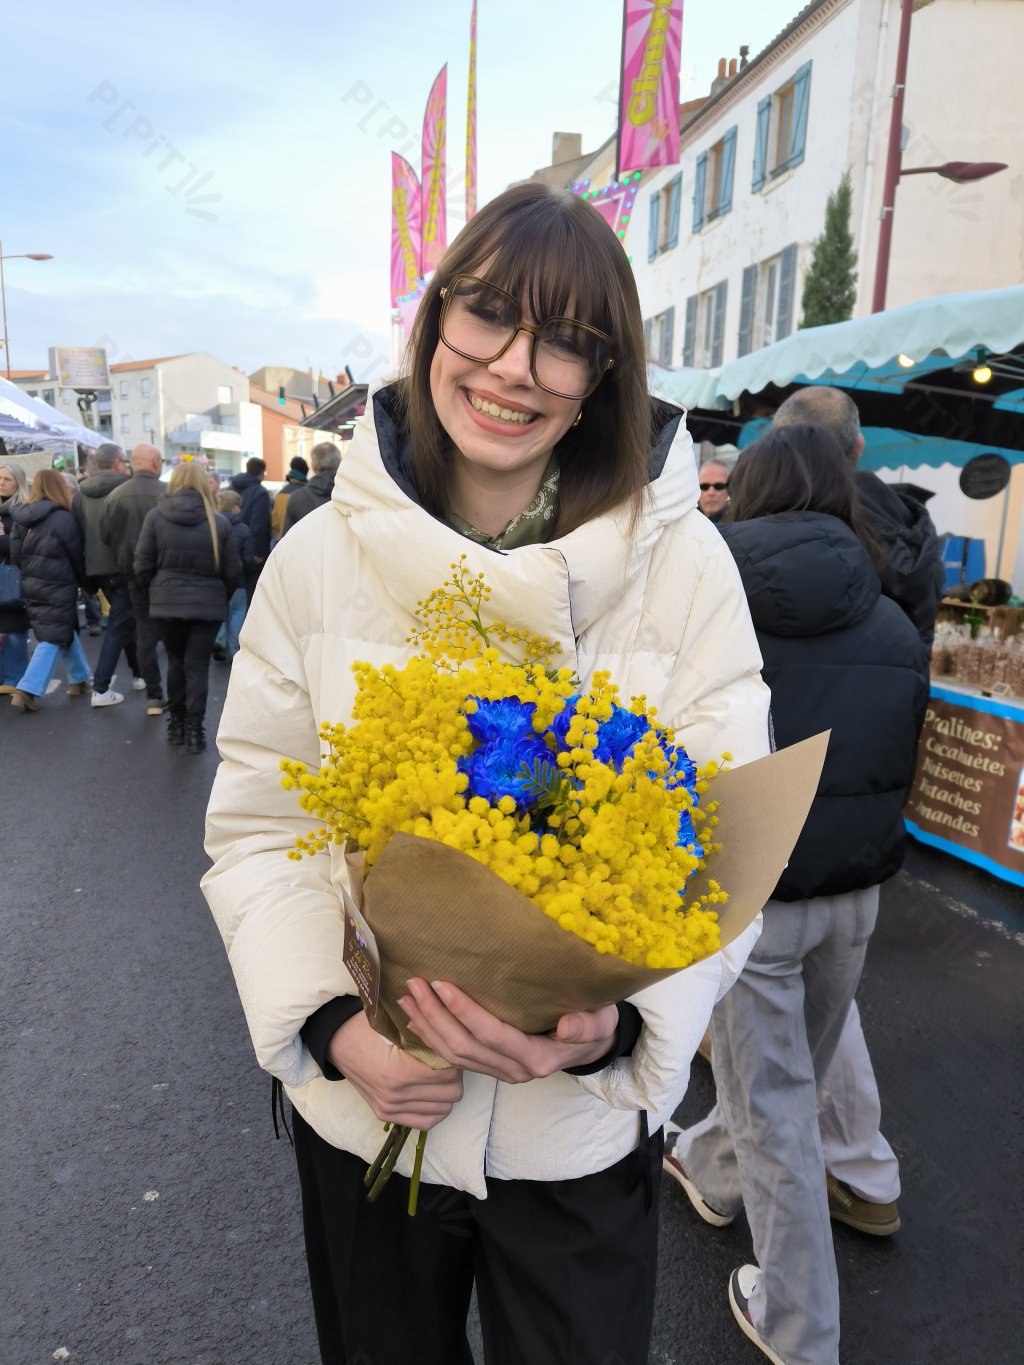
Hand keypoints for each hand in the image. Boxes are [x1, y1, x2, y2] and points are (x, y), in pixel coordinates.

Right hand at [326, 1010, 462, 1129]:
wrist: (338, 1041)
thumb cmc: (369, 1026)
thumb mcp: (398, 1024)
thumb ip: (427, 1034)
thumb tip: (455, 1035)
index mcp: (399, 1071)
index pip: (449, 1073)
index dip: (456, 1058)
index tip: (452, 1047)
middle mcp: (395, 1096)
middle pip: (451, 1094)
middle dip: (455, 1075)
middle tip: (449, 1059)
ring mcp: (389, 1108)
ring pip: (442, 1110)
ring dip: (446, 1092)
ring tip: (441, 1074)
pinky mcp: (385, 1115)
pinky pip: (425, 1122)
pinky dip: (434, 1109)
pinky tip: (433, 1093)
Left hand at [398, 978, 619, 1083]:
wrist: (594, 1047)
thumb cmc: (596, 1025)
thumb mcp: (600, 1020)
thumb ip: (586, 1025)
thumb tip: (567, 1026)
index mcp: (538, 1058)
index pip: (492, 1034)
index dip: (464, 1011)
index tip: (442, 985)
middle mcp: (515, 1070)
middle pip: (464, 1047)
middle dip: (435, 1016)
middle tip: (414, 985)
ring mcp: (501, 1072)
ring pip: (454, 1056)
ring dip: (427, 1026)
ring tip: (406, 998)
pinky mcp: (493, 1068)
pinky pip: (456, 1058)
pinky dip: (432, 1037)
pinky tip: (415, 1019)